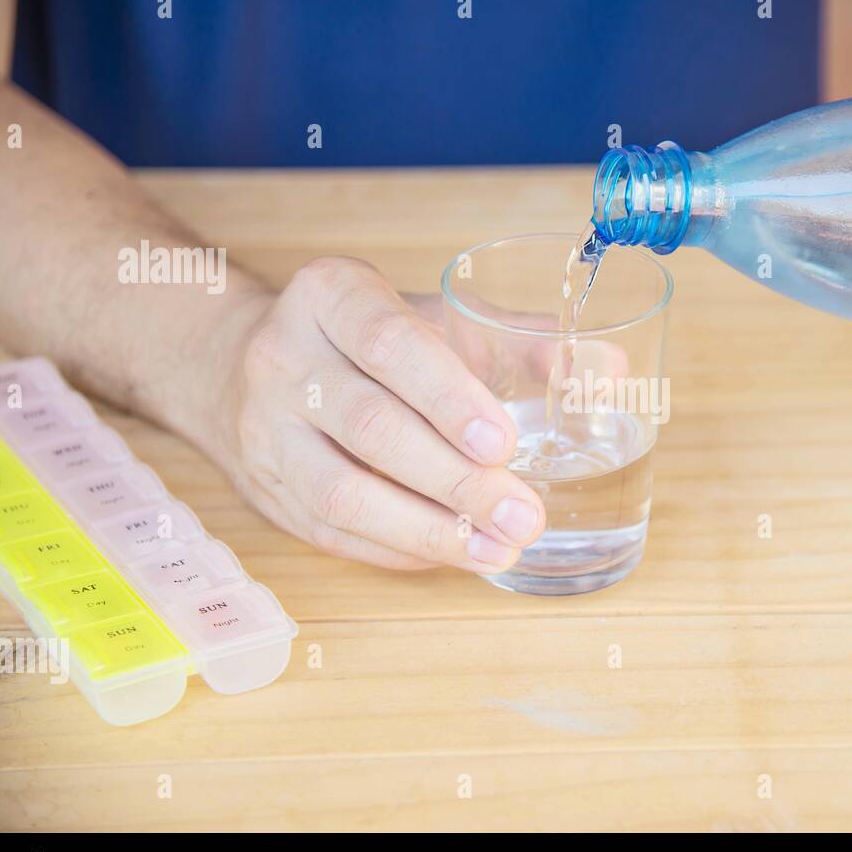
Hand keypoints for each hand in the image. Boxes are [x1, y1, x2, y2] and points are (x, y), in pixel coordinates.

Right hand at [210, 256, 545, 571]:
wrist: (242, 364)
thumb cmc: (368, 338)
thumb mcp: (435, 315)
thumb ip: (519, 339)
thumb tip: (608, 369)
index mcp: (331, 296)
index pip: (388, 344)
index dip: (448, 397)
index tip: (505, 442)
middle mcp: (285, 359)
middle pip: (371, 427)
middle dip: (454, 480)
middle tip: (524, 514)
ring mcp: (265, 431)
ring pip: (343, 492)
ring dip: (429, 530)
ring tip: (499, 548)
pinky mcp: (267, 490)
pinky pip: (333, 533)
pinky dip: (401, 550)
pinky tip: (457, 555)